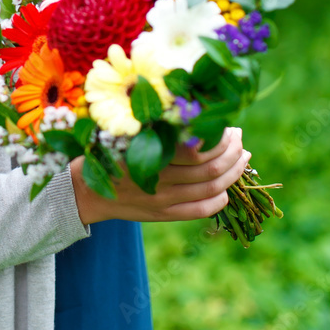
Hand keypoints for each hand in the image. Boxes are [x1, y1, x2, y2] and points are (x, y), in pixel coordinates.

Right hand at [69, 127, 250, 224]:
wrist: (87, 191)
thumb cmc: (110, 153)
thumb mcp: (129, 132)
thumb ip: (160, 127)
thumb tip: (198, 114)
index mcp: (150, 152)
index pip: (197, 148)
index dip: (219, 137)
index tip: (227, 124)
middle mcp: (158, 179)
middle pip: (210, 167)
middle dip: (233, 151)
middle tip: (240, 138)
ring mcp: (162, 200)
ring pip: (211, 188)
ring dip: (234, 172)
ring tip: (242, 158)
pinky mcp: (163, 216)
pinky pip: (201, 210)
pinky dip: (220, 199)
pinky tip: (227, 187)